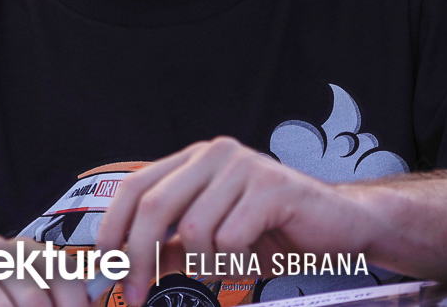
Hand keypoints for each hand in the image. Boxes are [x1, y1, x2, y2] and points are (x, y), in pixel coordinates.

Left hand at [94, 138, 367, 305]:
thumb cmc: (275, 233)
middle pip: (154, 206)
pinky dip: (232, 264)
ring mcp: (244, 166)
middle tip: (137, 295)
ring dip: (202, 267)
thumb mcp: (213, 243)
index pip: (135, 186)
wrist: (342, 227)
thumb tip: (125, 270)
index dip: (112, 228)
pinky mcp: (272, 187)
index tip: (104, 268)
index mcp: (194, 161)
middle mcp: (214, 154)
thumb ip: (171, 249)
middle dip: (139, 258)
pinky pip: (229, 238)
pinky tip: (249, 261)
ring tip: (226, 269)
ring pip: (192, 230)